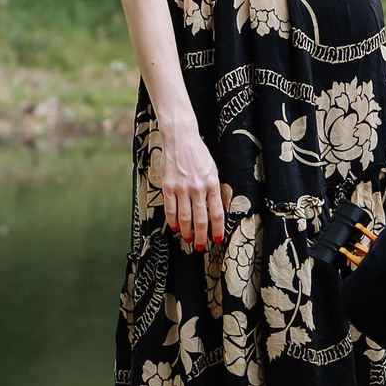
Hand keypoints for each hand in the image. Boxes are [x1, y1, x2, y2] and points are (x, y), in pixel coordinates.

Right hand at [157, 123, 227, 250]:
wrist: (181, 138)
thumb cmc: (199, 154)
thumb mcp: (213, 170)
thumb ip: (215, 190)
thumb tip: (217, 210)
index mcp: (212, 184)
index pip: (217, 213)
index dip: (217, 229)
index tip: (217, 239)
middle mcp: (198, 188)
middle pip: (200, 220)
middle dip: (201, 236)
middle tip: (200, 247)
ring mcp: (182, 188)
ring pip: (185, 218)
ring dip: (187, 232)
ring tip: (188, 240)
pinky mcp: (168, 186)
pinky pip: (170, 209)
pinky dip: (173, 221)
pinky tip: (176, 228)